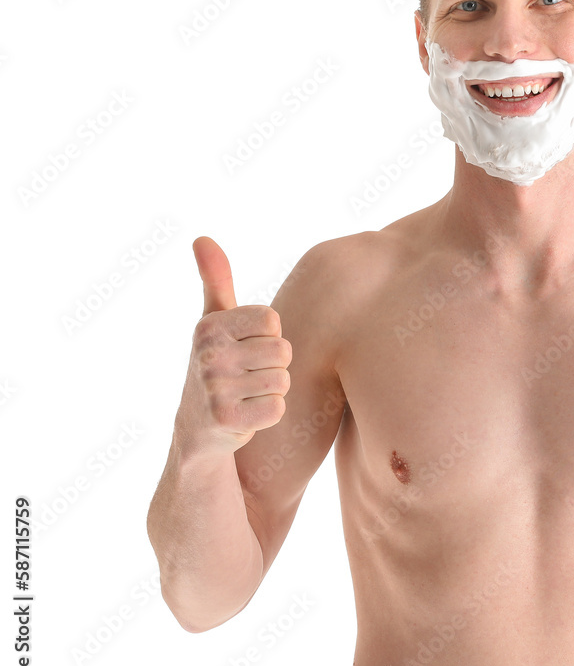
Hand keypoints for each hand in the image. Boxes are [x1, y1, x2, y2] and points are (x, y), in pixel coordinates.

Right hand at [174, 236, 292, 454]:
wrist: (198, 429)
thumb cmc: (217, 365)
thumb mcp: (214, 320)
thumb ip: (215, 279)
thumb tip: (202, 237)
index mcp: (210, 326)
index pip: (273, 320)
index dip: (268, 336)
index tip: (247, 347)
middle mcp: (209, 354)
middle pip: (283, 351)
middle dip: (273, 365)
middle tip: (248, 375)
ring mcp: (215, 388)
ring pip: (283, 380)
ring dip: (271, 390)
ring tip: (246, 393)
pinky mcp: (227, 418)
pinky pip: (278, 408)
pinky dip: (269, 413)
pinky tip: (247, 413)